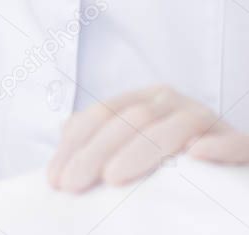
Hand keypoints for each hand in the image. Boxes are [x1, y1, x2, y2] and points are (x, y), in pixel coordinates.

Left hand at [48, 85, 248, 191]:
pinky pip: (234, 141)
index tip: (55, 180)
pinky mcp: (241, 142)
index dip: (74, 146)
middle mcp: (171, 103)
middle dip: (95, 152)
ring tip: (113, 177)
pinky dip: (218, 146)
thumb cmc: (170, 161)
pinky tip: (197, 155)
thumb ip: (102, 144)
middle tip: (73, 185)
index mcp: (142, 100)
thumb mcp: (132, 148)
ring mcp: (207, 119)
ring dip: (140, 151)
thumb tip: (63, 148)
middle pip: (129, 120)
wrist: (227, 171)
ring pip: (171, 127)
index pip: (100, 115)